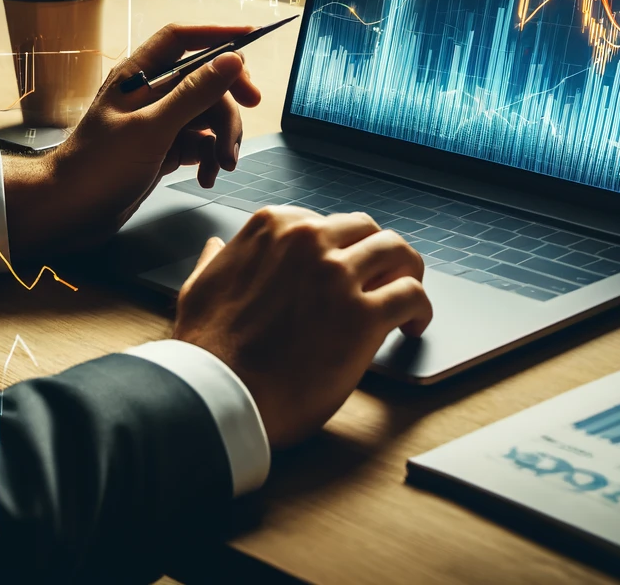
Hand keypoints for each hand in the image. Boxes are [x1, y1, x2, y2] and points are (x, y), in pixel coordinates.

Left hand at [3, 24, 260, 254]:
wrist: (69, 213)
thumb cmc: (98, 167)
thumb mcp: (153, 128)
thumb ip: (194, 93)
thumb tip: (233, 60)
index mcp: (140, 76)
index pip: (182, 39)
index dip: (216, 34)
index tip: (250, 37)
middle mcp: (150, 94)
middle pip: (205, 82)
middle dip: (228, 102)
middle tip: (251, 112)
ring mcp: (158, 122)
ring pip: (207, 115)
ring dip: (223, 138)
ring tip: (223, 166)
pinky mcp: (163, 149)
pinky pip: (200, 143)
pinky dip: (209, 158)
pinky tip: (207, 176)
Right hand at [174, 206, 432, 447]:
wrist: (217, 396)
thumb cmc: (206, 351)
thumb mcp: (199, 288)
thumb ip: (216, 260)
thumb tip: (216, 246)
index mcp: (272, 227)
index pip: (324, 222)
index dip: (338, 248)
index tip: (342, 270)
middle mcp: (309, 240)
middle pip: (366, 229)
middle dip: (377, 253)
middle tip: (382, 279)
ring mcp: (338, 274)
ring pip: (397, 251)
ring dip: (407, 271)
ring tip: (408, 296)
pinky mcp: (363, 315)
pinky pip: (411, 295)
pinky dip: (420, 309)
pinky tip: (413, 326)